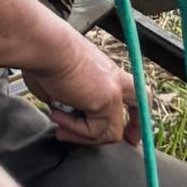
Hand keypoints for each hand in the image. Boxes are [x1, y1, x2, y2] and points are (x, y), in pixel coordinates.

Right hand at [24, 22, 136, 148]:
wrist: (45, 45)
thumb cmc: (44, 56)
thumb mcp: (60, 82)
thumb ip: (69, 102)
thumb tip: (62, 117)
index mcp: (103, 71)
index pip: (128, 91)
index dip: (128, 111)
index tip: (124, 130)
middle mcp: (113, 78)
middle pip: (142, 103)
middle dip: (137, 128)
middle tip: (128, 142)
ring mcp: (114, 90)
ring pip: (112, 131)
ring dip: (82, 135)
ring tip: (58, 122)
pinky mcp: (107, 100)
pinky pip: (95, 131)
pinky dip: (74, 129)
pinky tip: (57, 115)